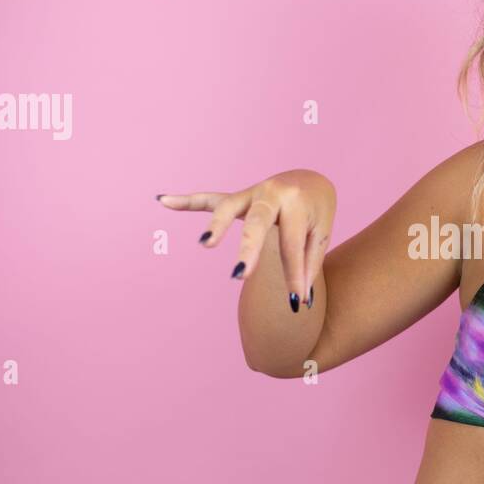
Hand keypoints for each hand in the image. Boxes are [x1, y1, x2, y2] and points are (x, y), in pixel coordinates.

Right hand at [155, 170, 335, 305]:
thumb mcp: (320, 235)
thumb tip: (300, 301)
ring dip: (215, 225)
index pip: (292, 246)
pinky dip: (186, 201)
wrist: (311, 181)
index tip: (297, 302)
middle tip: (239, 276)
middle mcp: (272, 193)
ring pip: (227, 207)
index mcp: (297, 203)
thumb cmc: (317, 213)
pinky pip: (209, 199)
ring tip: (205, 244)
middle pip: (257, 223)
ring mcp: (251, 193)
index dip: (295, 276)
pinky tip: (162, 200)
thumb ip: (308, 264)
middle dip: (248, 249)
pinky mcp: (238, 198)